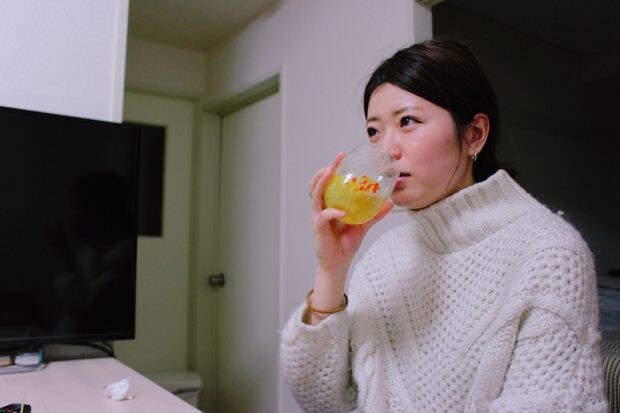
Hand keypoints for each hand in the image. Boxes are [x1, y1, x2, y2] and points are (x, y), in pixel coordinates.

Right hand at [309, 153, 392, 279]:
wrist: (338, 263)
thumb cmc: (346, 243)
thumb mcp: (363, 225)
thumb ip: (374, 213)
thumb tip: (390, 202)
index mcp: (330, 203)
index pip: (328, 182)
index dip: (332, 168)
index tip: (342, 156)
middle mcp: (321, 207)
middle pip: (317, 184)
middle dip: (325, 170)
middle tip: (337, 161)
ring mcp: (317, 217)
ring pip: (315, 195)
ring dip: (322, 183)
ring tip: (331, 173)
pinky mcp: (318, 228)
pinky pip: (323, 216)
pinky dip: (332, 212)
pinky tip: (342, 212)